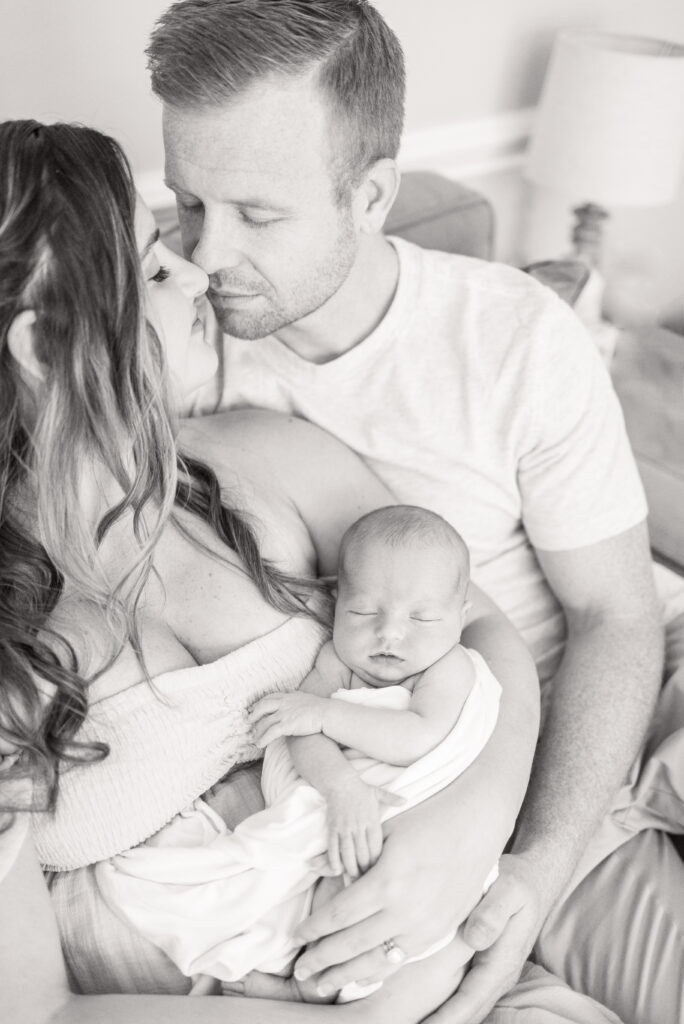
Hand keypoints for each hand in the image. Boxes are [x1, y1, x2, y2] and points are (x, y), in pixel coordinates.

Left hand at [248, 691, 325, 745]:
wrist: (327, 714)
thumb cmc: (319, 708)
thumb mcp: (304, 696)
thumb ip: (295, 695)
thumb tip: (290, 694)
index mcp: (288, 696)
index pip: (270, 697)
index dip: (260, 703)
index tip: (254, 708)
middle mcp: (284, 703)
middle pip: (263, 707)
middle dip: (254, 714)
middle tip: (248, 721)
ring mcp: (284, 714)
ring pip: (265, 722)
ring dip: (258, 731)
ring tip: (254, 738)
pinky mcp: (287, 725)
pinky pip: (270, 733)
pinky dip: (263, 739)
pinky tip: (260, 744)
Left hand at [290, 799, 495, 995]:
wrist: (476, 824)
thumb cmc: (426, 820)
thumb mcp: (384, 831)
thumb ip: (349, 855)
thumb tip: (314, 866)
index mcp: (387, 881)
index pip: (340, 914)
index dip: (315, 928)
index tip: (298, 936)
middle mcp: (406, 910)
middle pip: (353, 943)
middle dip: (322, 958)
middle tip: (301, 969)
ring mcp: (425, 925)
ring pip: (377, 960)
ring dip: (345, 973)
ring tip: (322, 983)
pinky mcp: (440, 932)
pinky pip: (402, 958)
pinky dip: (377, 969)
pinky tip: (360, 975)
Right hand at [325, 778, 404, 877]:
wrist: (340, 782)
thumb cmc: (361, 789)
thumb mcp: (378, 792)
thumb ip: (392, 798)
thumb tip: (406, 800)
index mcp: (371, 820)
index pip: (375, 846)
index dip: (376, 861)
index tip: (378, 870)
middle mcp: (358, 825)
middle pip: (362, 853)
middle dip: (365, 868)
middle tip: (367, 878)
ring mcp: (345, 827)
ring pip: (348, 852)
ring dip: (351, 867)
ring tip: (355, 877)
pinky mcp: (333, 828)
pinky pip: (333, 846)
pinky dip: (334, 859)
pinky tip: (337, 870)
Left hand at [424, 853, 554, 1022]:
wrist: (534, 882)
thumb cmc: (518, 883)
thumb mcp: (509, 889)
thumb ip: (493, 912)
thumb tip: (475, 939)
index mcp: (502, 961)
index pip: (472, 998)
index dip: (448, 1017)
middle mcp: (499, 975)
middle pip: (469, 1012)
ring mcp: (493, 975)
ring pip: (467, 1007)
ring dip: (444, 1019)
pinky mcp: (485, 968)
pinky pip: (466, 995)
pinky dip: (448, 1007)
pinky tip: (424, 1011)